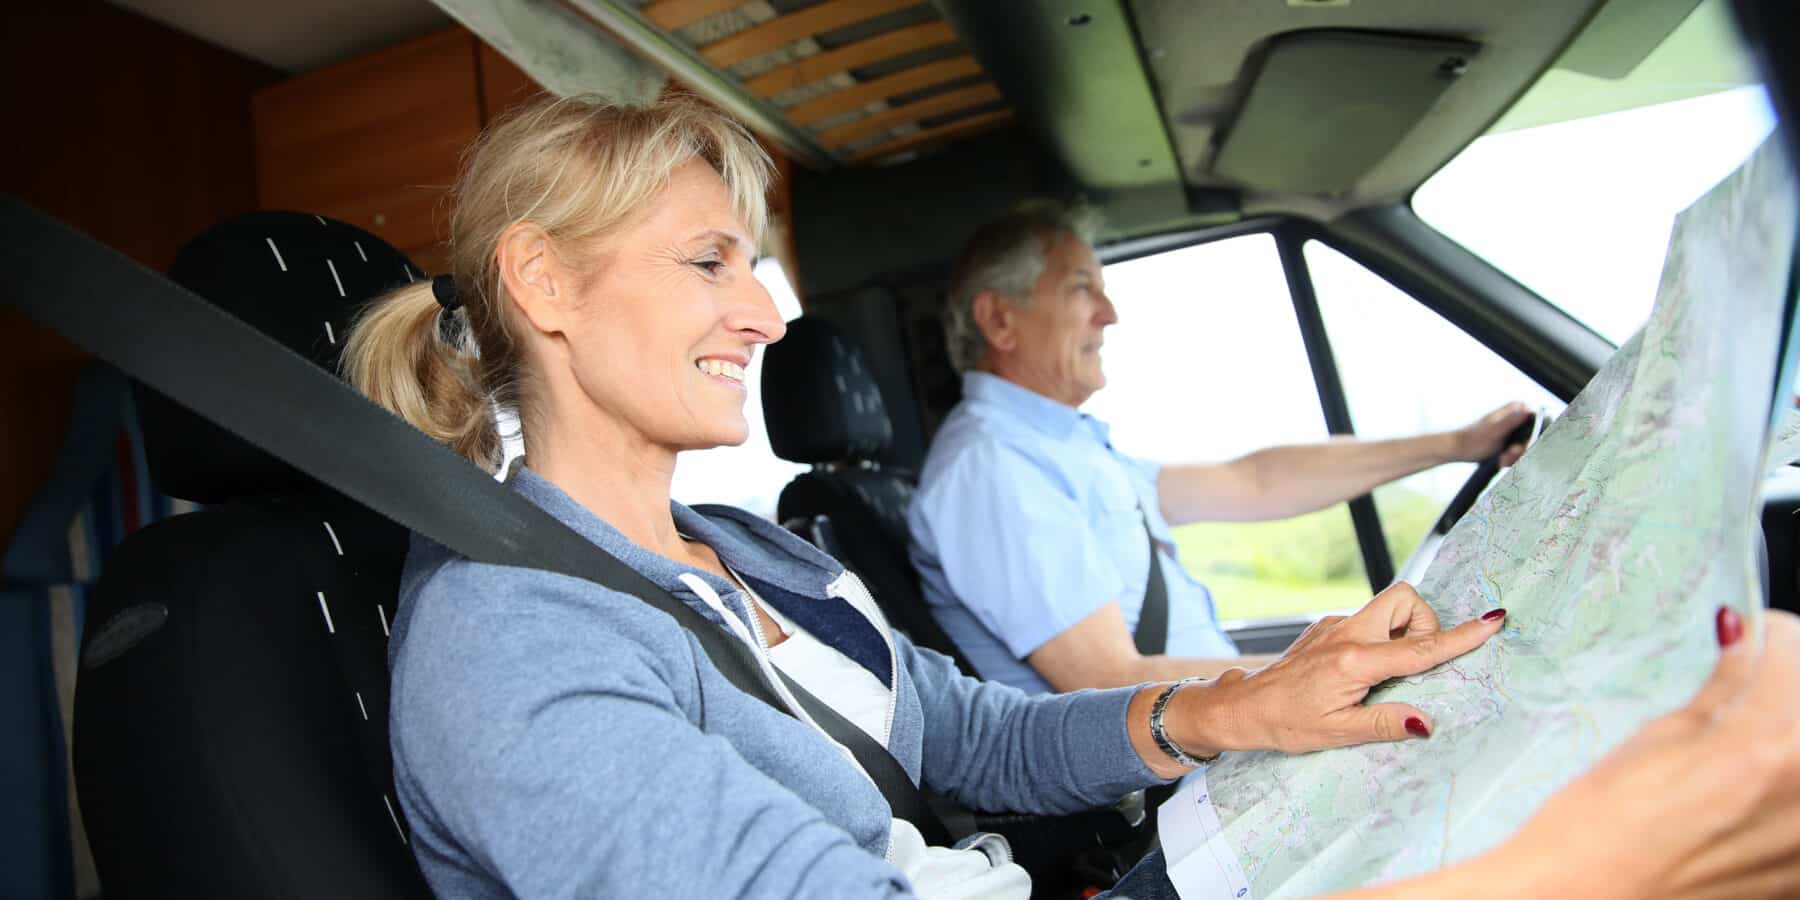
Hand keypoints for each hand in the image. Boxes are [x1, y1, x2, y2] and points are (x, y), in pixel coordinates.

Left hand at [1166, 583, 1503, 754]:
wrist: (1243, 706)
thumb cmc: (1286, 722)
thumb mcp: (1337, 734)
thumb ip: (1385, 725)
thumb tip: (1427, 723)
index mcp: (1354, 661)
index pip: (1420, 647)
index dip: (1460, 636)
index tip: (1493, 620)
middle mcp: (1346, 634)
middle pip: (1404, 599)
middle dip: (1425, 622)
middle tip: (1416, 662)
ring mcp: (1335, 626)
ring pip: (1388, 608)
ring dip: (1403, 632)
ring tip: (1389, 674)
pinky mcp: (1328, 628)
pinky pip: (1369, 621)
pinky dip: (1382, 639)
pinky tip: (1365, 674)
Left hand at [1449, 402, 1532, 464]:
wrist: (1458, 450)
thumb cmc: (1471, 440)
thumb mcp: (1493, 431)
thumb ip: (1510, 421)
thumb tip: (1524, 408)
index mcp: (1513, 409)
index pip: (1538, 419)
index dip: (1535, 435)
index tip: (1525, 446)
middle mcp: (1515, 416)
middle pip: (1534, 435)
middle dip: (1523, 449)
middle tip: (1508, 455)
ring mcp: (1513, 429)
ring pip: (1527, 445)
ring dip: (1517, 456)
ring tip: (1502, 459)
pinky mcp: (1510, 440)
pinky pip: (1520, 451)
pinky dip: (1512, 458)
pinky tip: (1501, 461)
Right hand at [1475, 608, 1799, 899]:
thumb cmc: (1598, 828)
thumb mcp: (1654, 739)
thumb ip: (1722, 688)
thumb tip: (1745, 635)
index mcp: (1769, 745)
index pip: (1793, 645)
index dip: (1758, 639)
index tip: (1739, 647)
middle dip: (1777, 692)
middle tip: (1735, 703)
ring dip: (1778, 745)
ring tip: (1732, 768)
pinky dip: (1780, 800)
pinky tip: (1742, 811)